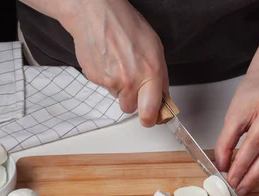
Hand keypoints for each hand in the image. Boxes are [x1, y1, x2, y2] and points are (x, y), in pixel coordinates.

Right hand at [61, 0, 168, 126]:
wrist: (95, 13)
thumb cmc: (125, 25)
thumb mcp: (155, 48)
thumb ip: (160, 77)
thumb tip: (163, 97)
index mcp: (150, 73)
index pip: (150, 112)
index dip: (150, 119)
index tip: (151, 119)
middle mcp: (130, 81)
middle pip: (130, 108)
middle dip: (132, 98)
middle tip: (132, 79)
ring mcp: (110, 81)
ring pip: (117, 97)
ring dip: (119, 87)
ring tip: (118, 64)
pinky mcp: (95, 79)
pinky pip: (104, 87)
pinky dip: (106, 77)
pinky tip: (107, 60)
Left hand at [214, 66, 258, 195]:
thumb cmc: (255, 92)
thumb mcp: (234, 113)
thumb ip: (226, 141)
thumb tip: (222, 165)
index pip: (256, 142)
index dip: (243, 164)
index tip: (231, 178)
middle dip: (252, 176)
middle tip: (238, 188)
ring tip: (245, 186)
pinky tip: (258, 176)